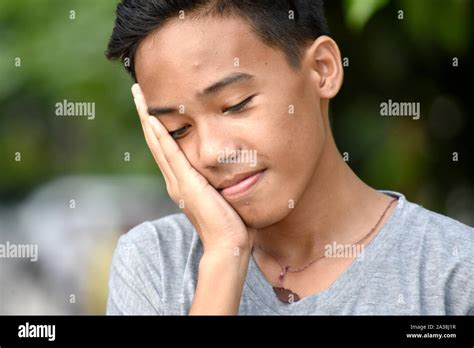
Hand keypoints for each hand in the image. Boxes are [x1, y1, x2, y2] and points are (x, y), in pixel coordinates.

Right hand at [131, 84, 255, 254]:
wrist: (229, 245)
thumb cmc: (231, 223)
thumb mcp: (221, 194)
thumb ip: (217, 181)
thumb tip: (228, 167)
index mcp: (182, 181)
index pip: (166, 147)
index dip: (157, 125)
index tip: (152, 104)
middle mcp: (175, 179)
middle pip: (156, 140)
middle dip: (145, 114)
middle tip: (137, 90)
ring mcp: (178, 181)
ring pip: (158, 142)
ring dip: (147, 117)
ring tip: (138, 94)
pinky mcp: (187, 184)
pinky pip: (170, 154)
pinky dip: (160, 136)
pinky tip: (151, 118)